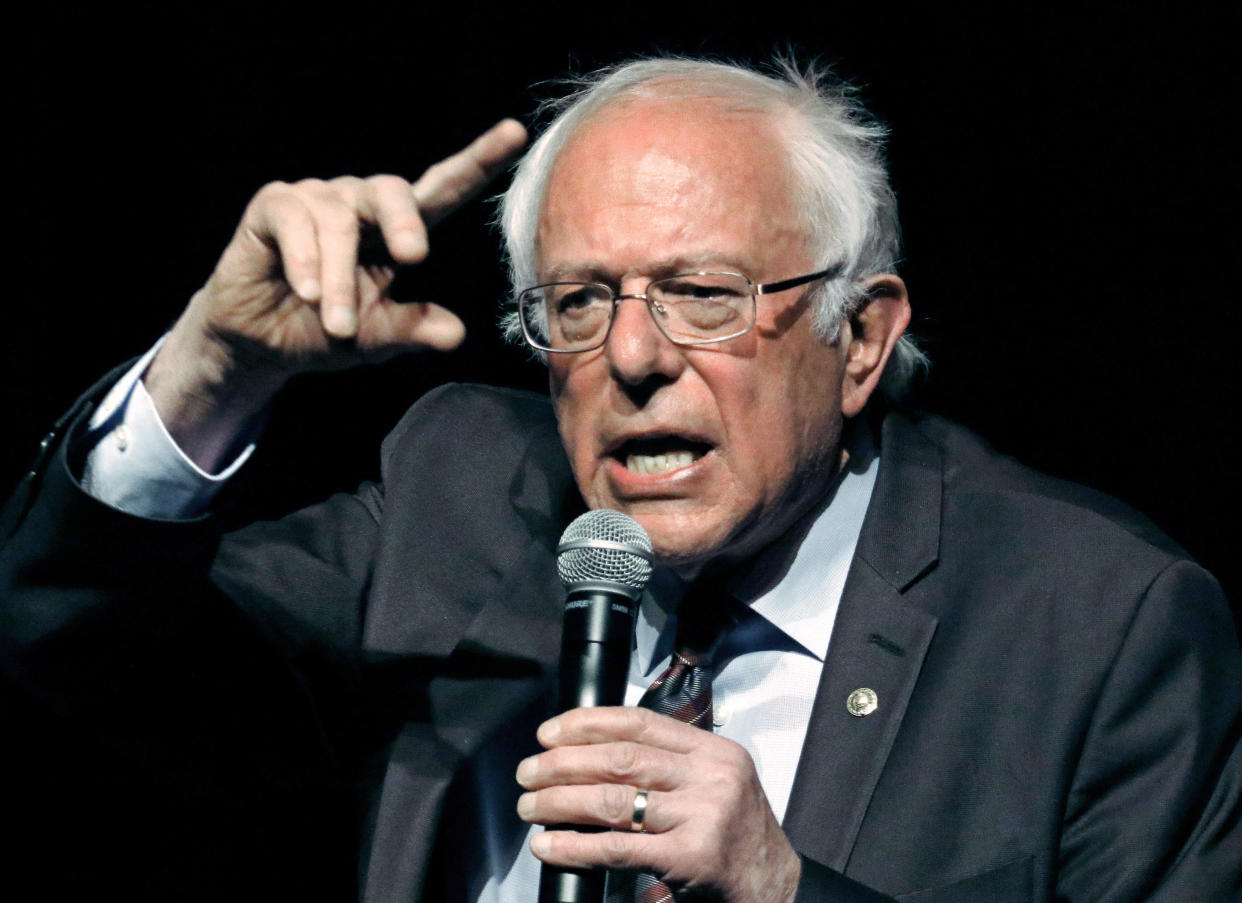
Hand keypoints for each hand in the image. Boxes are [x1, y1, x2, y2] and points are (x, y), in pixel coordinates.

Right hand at [144, 118, 526, 468]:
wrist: (259, 343)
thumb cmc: (324, 330)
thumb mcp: (375, 337)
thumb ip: (411, 329)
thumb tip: (455, 333)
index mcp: (396, 230)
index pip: (443, 188)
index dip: (479, 160)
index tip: (516, 133)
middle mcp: (360, 204)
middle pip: (393, 190)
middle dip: (405, 220)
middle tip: (415, 256)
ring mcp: (317, 198)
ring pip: (340, 223)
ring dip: (342, 282)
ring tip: (337, 325)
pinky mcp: (275, 205)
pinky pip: (296, 221)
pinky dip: (306, 262)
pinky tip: (309, 293)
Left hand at [516, 706, 800, 902]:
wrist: (774, 889)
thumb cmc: (734, 837)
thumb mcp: (715, 783)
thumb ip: (669, 764)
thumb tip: (590, 751)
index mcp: (713, 751)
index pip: (639, 722)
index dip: (586, 723)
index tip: (549, 732)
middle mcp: (711, 777)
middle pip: (620, 758)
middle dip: (562, 763)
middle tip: (528, 772)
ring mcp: (703, 817)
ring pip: (613, 799)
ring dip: (559, 801)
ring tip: (529, 808)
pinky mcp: (690, 858)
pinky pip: (617, 848)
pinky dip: (574, 846)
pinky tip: (548, 845)